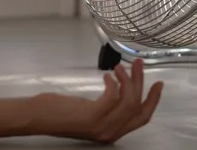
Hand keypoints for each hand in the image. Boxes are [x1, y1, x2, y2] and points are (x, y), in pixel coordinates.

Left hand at [33, 59, 161, 143]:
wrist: (39, 117)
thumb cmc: (59, 112)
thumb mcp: (90, 112)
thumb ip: (106, 107)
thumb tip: (119, 89)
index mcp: (112, 132)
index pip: (142, 118)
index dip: (153, 100)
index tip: (157, 84)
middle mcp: (111, 132)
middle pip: (138, 107)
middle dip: (141, 83)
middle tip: (138, 64)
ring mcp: (102, 126)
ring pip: (128, 101)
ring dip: (127, 79)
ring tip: (118, 66)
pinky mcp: (92, 116)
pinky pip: (113, 96)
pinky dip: (113, 82)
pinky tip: (106, 75)